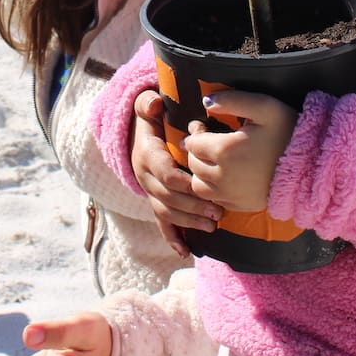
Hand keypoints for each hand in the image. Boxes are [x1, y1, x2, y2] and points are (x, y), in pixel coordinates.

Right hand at [130, 90, 220, 255]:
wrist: (137, 135)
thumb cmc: (151, 119)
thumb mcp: (146, 106)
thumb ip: (148, 103)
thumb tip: (154, 103)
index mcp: (148, 156)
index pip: (165, 174)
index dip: (184, 183)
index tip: (204, 187)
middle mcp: (146, 177)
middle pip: (168, 197)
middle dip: (193, 206)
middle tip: (217, 212)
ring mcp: (150, 192)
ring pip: (167, 212)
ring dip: (188, 222)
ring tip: (212, 226)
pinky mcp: (155, 201)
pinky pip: (161, 222)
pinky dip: (172, 237)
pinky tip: (185, 251)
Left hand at [183, 90, 298, 212]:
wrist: (313, 166)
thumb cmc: (289, 132)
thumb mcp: (265, 107)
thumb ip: (233, 100)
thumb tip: (206, 101)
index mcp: (225, 150)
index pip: (192, 143)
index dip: (195, 132)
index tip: (204, 126)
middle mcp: (222, 176)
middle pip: (192, 164)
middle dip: (196, 151)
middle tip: (207, 141)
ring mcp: (231, 194)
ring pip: (198, 185)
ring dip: (200, 172)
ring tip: (213, 161)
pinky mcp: (241, 206)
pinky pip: (214, 200)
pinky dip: (213, 189)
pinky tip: (225, 176)